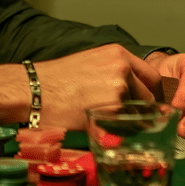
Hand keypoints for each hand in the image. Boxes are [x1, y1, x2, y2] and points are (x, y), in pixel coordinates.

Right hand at [0, 44, 161, 129]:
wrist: (33, 90)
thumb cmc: (56, 80)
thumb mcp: (90, 63)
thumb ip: (114, 72)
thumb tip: (131, 90)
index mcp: (117, 54)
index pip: (151, 76)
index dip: (150, 93)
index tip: (147, 104)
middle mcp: (121, 68)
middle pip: (149, 96)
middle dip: (142, 110)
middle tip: (126, 119)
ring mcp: (118, 88)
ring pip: (138, 113)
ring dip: (127, 121)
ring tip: (104, 121)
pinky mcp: (111, 108)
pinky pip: (125, 126)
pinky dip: (117, 131)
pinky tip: (98, 126)